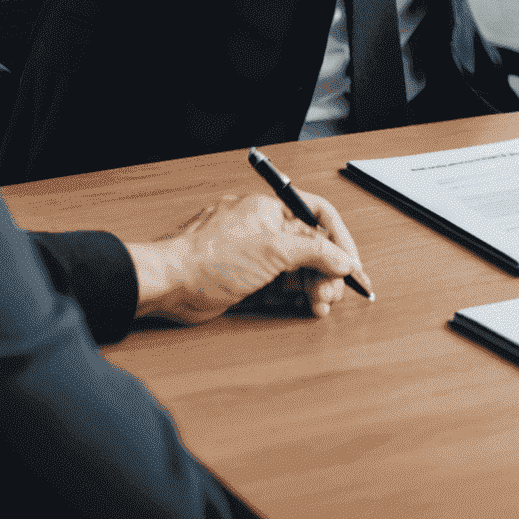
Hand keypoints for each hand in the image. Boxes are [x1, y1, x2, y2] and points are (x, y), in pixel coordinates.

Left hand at [125, 191, 370, 323]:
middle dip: (325, 273)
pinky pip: (276, 286)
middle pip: (309, 248)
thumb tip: (343, 259)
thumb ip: (315, 251)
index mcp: (273, 210)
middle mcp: (264, 228)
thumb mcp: (274, 250)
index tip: (353, 268)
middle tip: (330, 297)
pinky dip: (288, 298)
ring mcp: (252, 254)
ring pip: (294, 270)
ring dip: (309, 288)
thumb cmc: (210, 258)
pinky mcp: (241, 279)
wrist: (166, 284)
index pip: (319, 217)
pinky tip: (295, 308)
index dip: (341, 241)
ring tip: (316, 307)